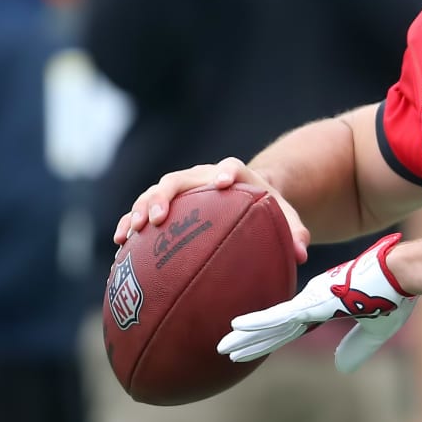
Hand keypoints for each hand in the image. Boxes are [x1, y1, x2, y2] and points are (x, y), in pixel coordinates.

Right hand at [114, 157, 309, 263]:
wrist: (242, 198)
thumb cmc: (264, 209)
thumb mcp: (283, 217)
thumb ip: (295, 232)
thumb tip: (302, 254)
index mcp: (233, 174)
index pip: (229, 167)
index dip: (224, 172)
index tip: (221, 182)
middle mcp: (201, 177)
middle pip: (179, 179)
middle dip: (164, 196)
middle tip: (156, 217)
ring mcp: (180, 190)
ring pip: (153, 193)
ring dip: (139, 209)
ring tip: (129, 232)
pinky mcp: (165, 204)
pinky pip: (141, 211)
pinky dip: (129, 223)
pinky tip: (119, 244)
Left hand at [217, 233, 413, 370]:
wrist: (403, 272)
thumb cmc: (394, 295)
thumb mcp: (377, 330)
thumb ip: (358, 347)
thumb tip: (341, 368)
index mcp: (326, 306)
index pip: (291, 328)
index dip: (269, 340)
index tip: (249, 349)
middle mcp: (313, 301)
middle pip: (275, 326)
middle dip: (250, 340)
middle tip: (223, 350)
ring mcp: (312, 299)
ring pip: (272, 321)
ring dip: (246, 336)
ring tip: (221, 347)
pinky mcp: (314, 299)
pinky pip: (281, 313)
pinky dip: (259, 320)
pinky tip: (236, 325)